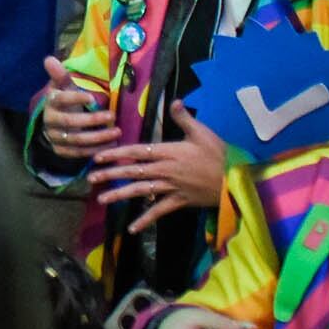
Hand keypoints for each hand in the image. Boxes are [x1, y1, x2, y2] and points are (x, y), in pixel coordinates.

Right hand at [38, 57, 120, 161]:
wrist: (53, 123)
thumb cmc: (65, 101)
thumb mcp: (63, 86)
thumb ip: (60, 75)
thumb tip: (49, 59)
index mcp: (50, 102)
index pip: (60, 99)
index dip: (74, 99)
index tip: (91, 98)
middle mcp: (49, 121)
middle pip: (69, 122)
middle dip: (92, 120)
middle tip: (112, 116)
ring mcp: (54, 137)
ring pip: (75, 139)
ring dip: (98, 137)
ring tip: (117, 132)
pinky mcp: (60, 150)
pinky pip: (77, 153)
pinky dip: (94, 150)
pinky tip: (110, 145)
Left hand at [91, 104, 229, 226]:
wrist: (237, 180)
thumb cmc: (220, 154)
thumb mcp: (203, 133)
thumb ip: (185, 119)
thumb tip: (175, 100)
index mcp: (169, 152)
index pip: (137, 151)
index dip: (116, 153)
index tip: (99, 157)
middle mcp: (165, 170)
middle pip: (133, 171)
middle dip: (110, 174)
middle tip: (91, 178)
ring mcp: (171, 187)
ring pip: (141, 190)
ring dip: (120, 195)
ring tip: (102, 199)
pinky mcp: (180, 201)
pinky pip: (159, 211)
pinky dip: (145, 219)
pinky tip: (131, 228)